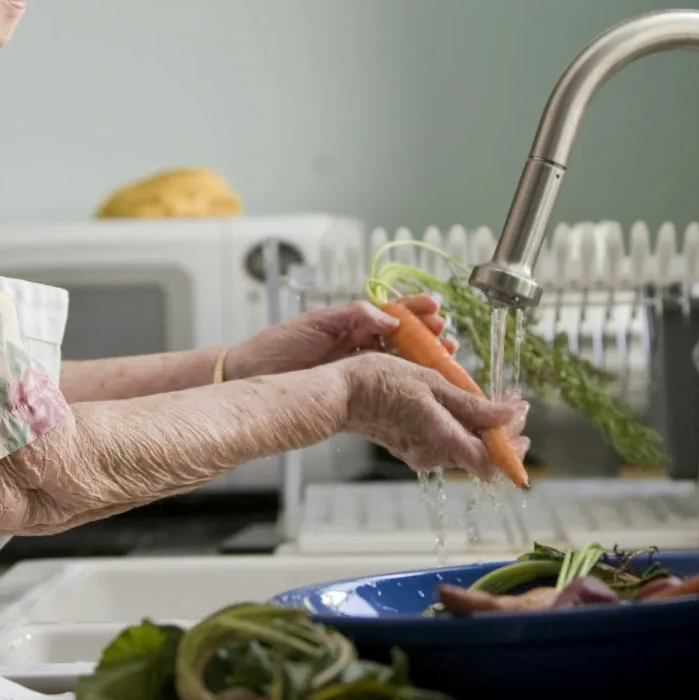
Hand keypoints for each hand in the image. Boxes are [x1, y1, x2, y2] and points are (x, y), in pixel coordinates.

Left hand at [226, 295, 454, 378]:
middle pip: (403, 338)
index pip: (391, 313)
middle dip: (427, 335)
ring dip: (423, 359)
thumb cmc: (277, 346)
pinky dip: (405, 384)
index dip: (415, 310)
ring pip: (399, 362)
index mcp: (350, 324)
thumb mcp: (315, 323)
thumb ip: (352, 316)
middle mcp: (358, 345)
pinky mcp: (352, 391)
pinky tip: (422, 385)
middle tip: (446, 337)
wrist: (251, 376)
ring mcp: (357, 368)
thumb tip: (388, 317)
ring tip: (444, 356)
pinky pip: (384, 386)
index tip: (435, 308)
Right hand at [330, 354, 530, 479]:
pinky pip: (445, 442)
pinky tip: (460, 404)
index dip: (513, 447)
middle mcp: (433, 455)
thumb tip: (508, 417)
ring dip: (481, 427)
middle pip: (480, 455)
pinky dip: (460, 426)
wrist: (341, 393)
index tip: (522, 417)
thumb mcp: (433, 383)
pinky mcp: (410, 447)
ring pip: (464, 447)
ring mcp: (420, 453)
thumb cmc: (382, 381)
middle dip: (502, 432)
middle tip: (512, 405)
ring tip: (488, 400)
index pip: (491, 462)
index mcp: (443, 440)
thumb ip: (472, 405)